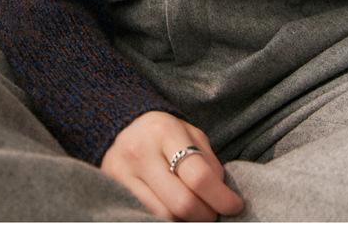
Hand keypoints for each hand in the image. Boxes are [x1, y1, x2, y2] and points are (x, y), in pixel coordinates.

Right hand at [99, 109, 244, 221]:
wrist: (118, 125)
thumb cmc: (162, 132)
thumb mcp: (188, 133)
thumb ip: (207, 161)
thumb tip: (223, 194)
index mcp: (165, 132)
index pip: (198, 175)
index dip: (221, 197)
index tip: (235, 206)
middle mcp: (140, 152)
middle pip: (182, 203)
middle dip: (205, 214)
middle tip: (213, 213)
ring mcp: (122, 174)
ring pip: (163, 216)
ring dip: (186, 221)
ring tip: (194, 212)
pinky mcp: (112, 189)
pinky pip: (145, 217)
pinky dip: (165, 221)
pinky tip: (174, 214)